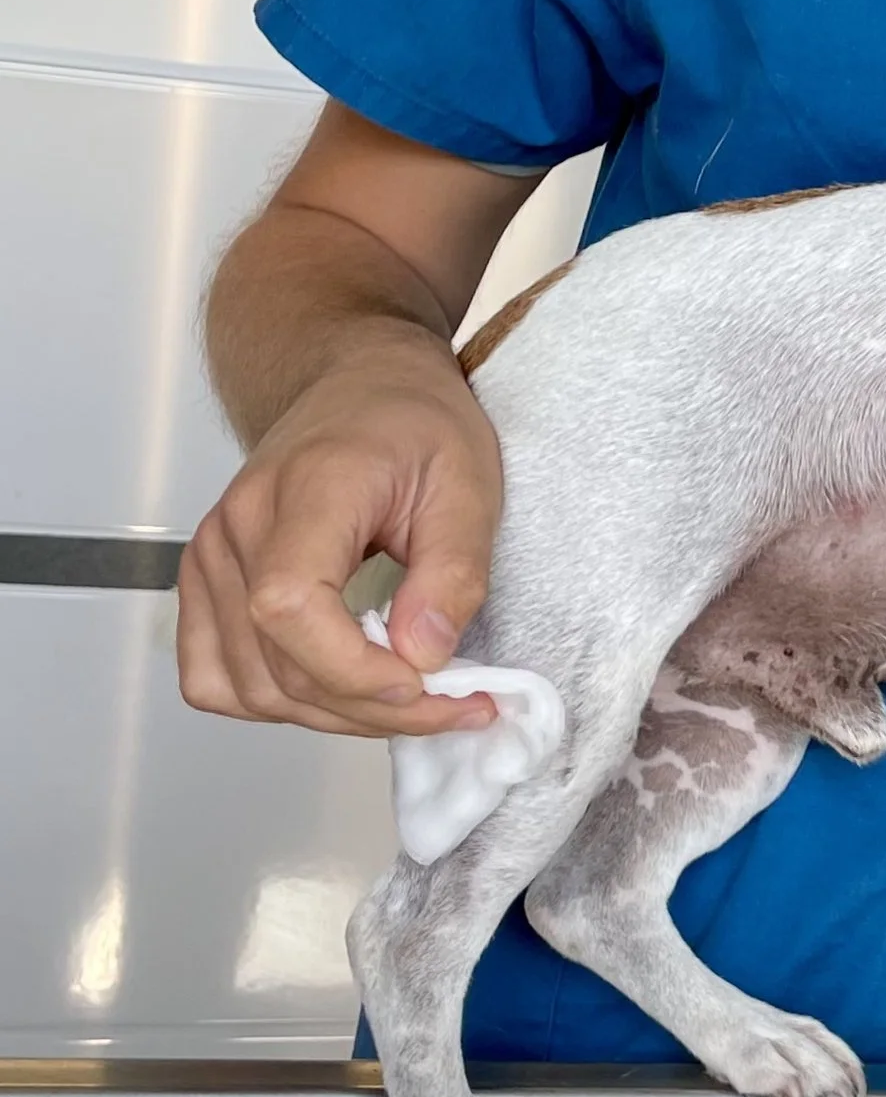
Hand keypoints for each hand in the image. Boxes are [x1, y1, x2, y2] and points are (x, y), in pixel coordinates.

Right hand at [178, 328, 503, 737]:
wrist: (360, 382)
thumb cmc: (414, 421)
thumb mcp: (469, 481)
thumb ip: (453, 570)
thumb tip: (423, 655)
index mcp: (307, 489)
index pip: (287, 605)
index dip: (352, 668)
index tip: (425, 682)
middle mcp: (238, 526)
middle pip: (275, 663)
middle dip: (372, 706)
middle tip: (456, 703)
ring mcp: (211, 557)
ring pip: (250, 685)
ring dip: (334, 715)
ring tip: (410, 697)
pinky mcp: (206, 583)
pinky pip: (216, 677)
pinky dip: (277, 702)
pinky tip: (340, 688)